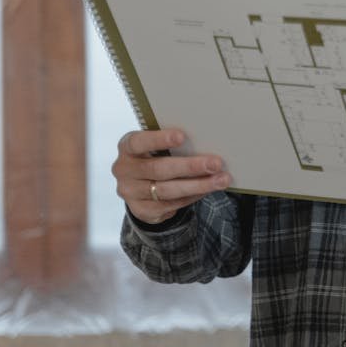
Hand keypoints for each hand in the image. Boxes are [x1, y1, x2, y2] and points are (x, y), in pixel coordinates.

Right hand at [112, 128, 230, 224]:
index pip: (139, 142)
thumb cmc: (155, 155)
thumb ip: (172, 144)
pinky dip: (193, 196)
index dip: (159, 139)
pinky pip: (171, 205)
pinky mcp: (142, 210)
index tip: (182, 136)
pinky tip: (208, 189)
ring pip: (167, 191)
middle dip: (190, 167)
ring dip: (198, 185)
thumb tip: (207, 139)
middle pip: (159, 169)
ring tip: (221, 180)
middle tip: (215, 163)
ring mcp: (131, 193)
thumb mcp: (155, 145)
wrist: (140, 185)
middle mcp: (124, 170)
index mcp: (127, 147)